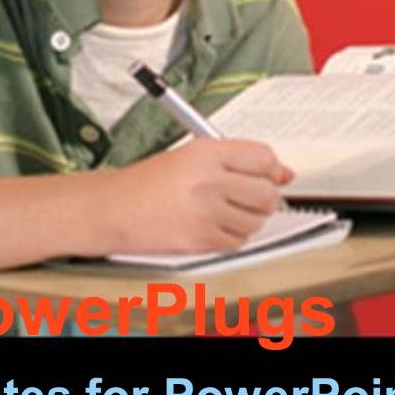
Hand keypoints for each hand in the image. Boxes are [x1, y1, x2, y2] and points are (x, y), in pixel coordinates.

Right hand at [101, 139, 295, 254]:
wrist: (112, 209)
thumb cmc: (145, 183)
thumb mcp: (189, 156)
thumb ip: (236, 161)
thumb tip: (282, 174)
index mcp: (206, 152)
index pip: (263, 158)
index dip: (273, 169)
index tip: (274, 175)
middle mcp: (209, 181)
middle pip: (266, 192)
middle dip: (264, 197)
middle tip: (249, 196)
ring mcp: (207, 213)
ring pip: (256, 220)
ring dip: (248, 218)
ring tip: (224, 211)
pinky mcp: (202, 240)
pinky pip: (238, 241)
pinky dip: (232, 236)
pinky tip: (213, 225)